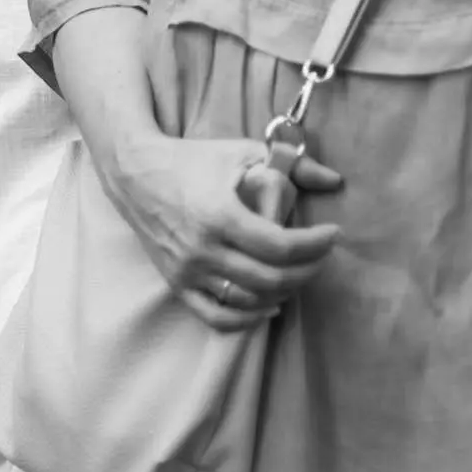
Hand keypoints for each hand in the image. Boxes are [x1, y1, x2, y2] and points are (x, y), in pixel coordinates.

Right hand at [108, 133, 343, 332]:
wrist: (135, 173)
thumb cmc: (192, 160)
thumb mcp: (242, 152)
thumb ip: (293, 165)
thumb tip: (336, 180)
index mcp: (220, 215)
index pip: (280, 246)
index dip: (314, 245)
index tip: (333, 234)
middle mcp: (204, 250)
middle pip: (270, 279)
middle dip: (307, 270)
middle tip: (322, 255)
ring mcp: (188, 272)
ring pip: (248, 301)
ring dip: (284, 293)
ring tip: (300, 273)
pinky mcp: (178, 284)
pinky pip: (217, 317)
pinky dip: (248, 319)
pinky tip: (271, 305)